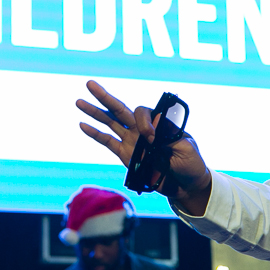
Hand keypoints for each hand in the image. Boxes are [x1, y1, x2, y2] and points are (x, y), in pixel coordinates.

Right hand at [76, 80, 213, 215]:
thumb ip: (169, 136)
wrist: (186, 185)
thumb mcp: (185, 147)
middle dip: (105, 97)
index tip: (151, 139)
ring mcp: (133, 142)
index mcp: (158, 123)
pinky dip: (95, 134)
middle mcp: (142, 129)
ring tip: (79, 102)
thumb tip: (153, 127)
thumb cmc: (190, 163)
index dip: (144, 123)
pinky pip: (108, 142)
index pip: (142, 113)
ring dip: (95, 112)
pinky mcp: (126, 156)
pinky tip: (83, 125)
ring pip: (110, 123)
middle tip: (90, 84)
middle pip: (120, 109)